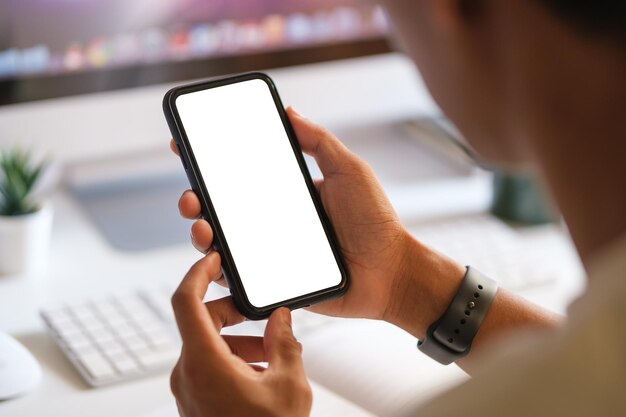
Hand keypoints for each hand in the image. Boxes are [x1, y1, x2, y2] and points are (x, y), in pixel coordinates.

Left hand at [170, 252, 311, 416]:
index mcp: (203, 362)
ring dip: (240, 340)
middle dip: (235, 313)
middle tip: (264, 315)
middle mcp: (187, 373)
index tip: (213, 257)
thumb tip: (280, 317)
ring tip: (275, 353)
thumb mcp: (288, 383)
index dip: (198, 272)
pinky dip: (234, 358)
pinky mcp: (195, 400)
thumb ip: (284, 341)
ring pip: (209, 344)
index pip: (185, 301)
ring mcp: (188, 389)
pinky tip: (264, 371)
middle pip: (202, 322)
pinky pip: (210, 365)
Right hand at [171, 108, 464, 333]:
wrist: (392, 272)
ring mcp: (271, 252)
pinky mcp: (275, 282)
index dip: (210, 163)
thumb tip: (288, 110)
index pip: (240, 176)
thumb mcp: (349, 170)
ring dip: (202, 233)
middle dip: (195, 200)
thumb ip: (319, 141)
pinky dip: (221, 272)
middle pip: (222, 210)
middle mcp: (272, 221)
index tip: (184, 146)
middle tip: (190, 196)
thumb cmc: (375, 221)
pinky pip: (240, 279)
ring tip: (201, 227)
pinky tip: (216, 261)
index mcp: (286, 194)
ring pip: (223, 244)